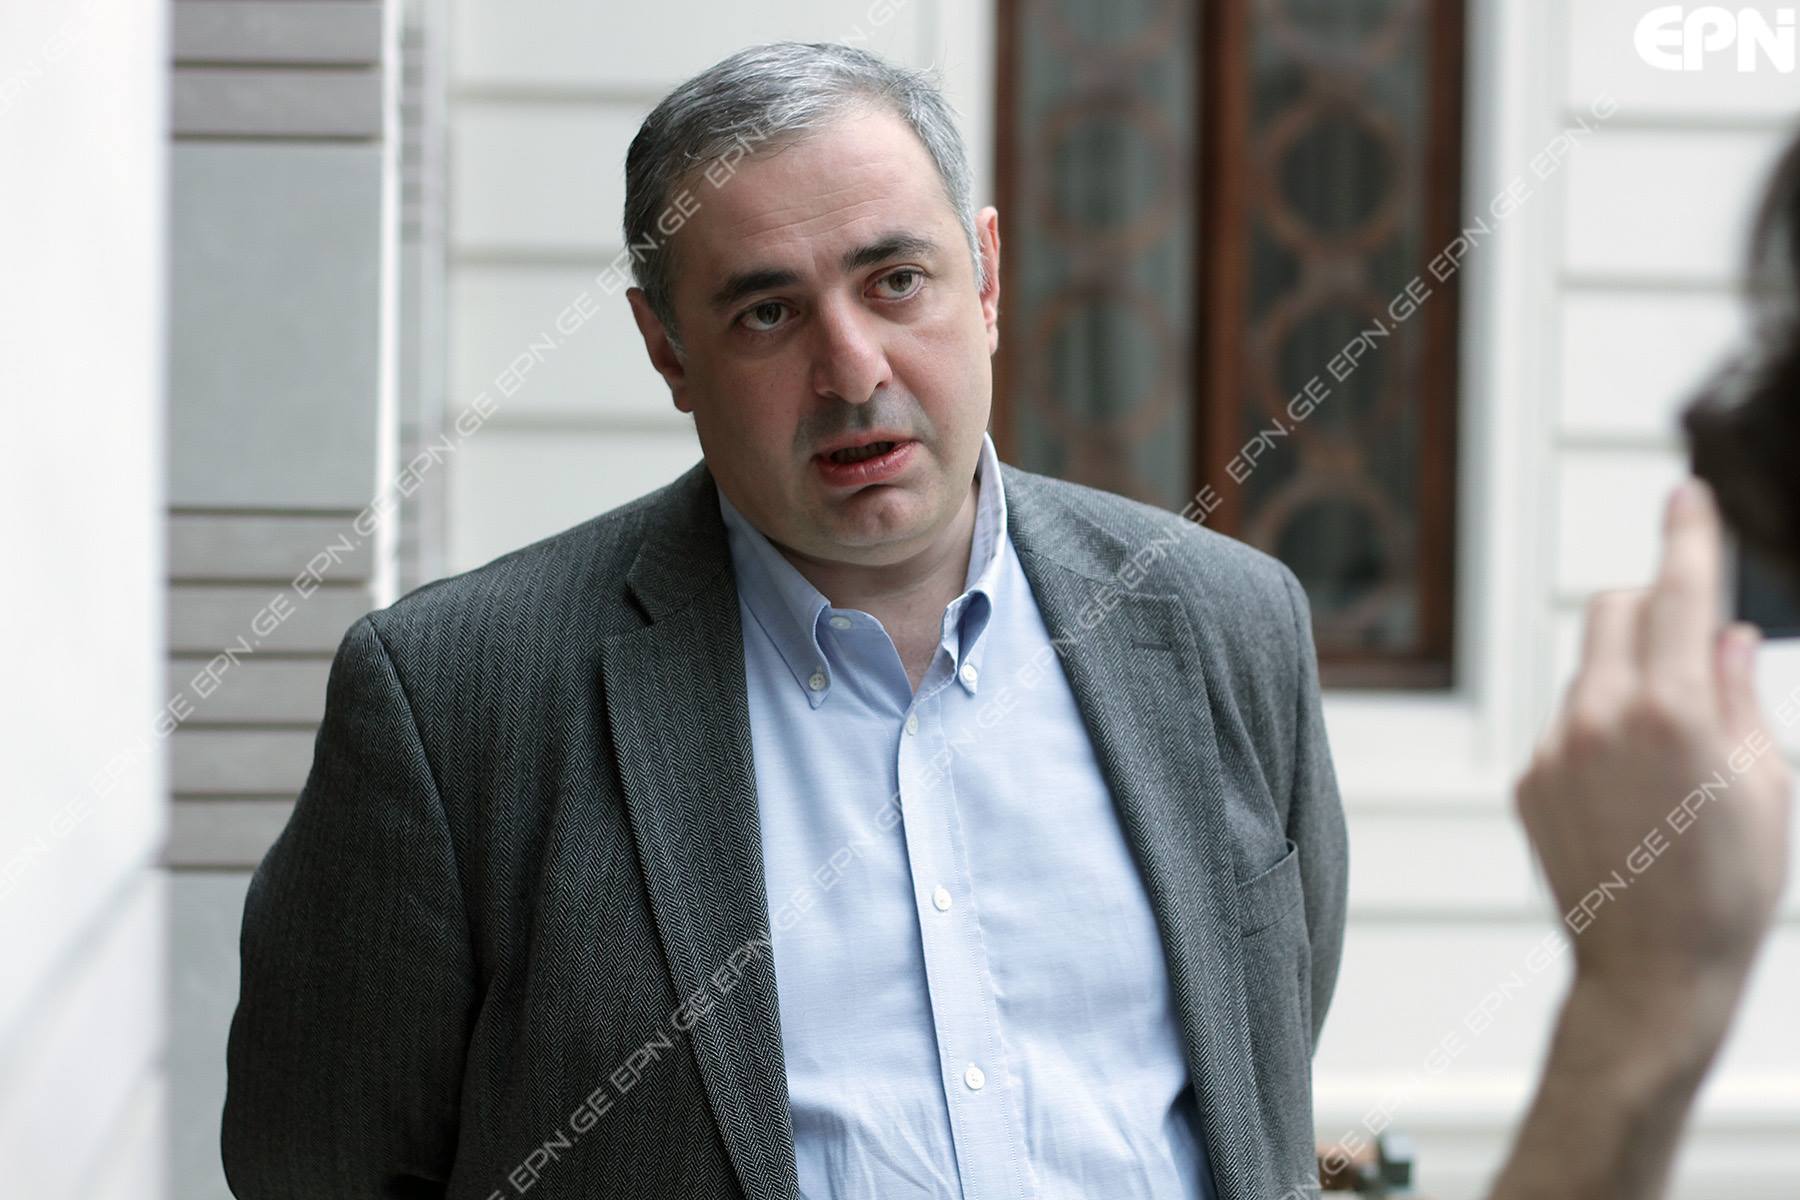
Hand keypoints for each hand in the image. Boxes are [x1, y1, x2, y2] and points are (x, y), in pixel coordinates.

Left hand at [1515, 480, 1791, 1017]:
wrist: (1652, 970)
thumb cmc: (1730, 886)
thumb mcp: (1766, 783)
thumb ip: (1738, 691)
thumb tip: (1724, 631)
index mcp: (1670, 711)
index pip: (1677, 592)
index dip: (1686, 535)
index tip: (1685, 493)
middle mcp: (1598, 717)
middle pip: (1614, 609)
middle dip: (1653, 609)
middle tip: (1692, 652)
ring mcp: (1553, 748)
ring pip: (1588, 669)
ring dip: (1627, 679)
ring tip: (1667, 759)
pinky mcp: (1527, 779)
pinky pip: (1565, 723)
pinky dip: (1597, 729)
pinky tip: (1629, 793)